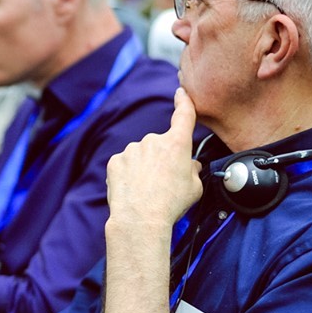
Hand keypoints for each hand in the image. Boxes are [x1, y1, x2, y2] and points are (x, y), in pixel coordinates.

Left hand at [106, 87, 201, 232]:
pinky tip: (133, 190)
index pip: (183, 115)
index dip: (184, 102)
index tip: (181, 93)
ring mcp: (132, 149)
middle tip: (164, 183)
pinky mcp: (116, 160)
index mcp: (176, 143)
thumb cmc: (170, 204)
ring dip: (144, 168)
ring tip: (148, 191)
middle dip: (162, 160)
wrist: (140, 218)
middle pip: (161, 146)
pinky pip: (125, 164)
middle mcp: (153, 141)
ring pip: (141, 155)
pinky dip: (129, 175)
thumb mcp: (195, 188)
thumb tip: (191, 166)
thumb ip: (193, 170)